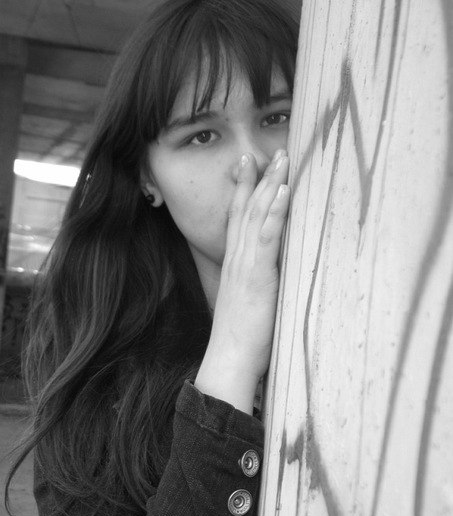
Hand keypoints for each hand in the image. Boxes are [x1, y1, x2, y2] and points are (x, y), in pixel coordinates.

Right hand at [195, 149, 289, 413]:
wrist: (229, 359)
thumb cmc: (240, 337)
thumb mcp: (246, 303)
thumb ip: (253, 283)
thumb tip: (264, 276)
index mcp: (234, 263)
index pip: (237, 219)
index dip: (243, 190)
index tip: (249, 166)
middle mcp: (237, 258)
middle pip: (246, 209)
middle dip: (258, 178)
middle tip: (269, 151)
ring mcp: (245, 264)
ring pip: (256, 216)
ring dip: (269, 185)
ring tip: (280, 158)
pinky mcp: (257, 275)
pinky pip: (265, 237)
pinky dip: (274, 212)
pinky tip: (282, 191)